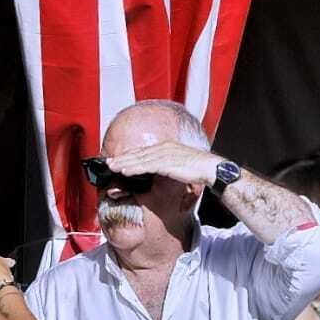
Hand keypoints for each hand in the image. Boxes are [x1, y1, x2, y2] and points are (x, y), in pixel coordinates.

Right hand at [0, 232, 16, 290]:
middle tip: (8, 271)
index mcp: (1, 261)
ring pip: (7, 279)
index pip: (4, 259)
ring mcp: (6, 281)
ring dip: (5, 279)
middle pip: (7, 269)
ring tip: (4, 282)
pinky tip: (0, 291)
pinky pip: (3, 288)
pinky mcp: (4, 290)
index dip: (7, 260)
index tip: (11, 261)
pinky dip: (2, 288)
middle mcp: (6, 271)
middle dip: (6, 270)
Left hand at [105, 143, 220, 186]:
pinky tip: (125, 171)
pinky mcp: (167, 162)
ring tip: (112, 167)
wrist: (211, 169)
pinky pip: (146, 166)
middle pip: (139, 153)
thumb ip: (167, 166)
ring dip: (124, 163)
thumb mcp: (179, 165)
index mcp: (166, 147)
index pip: (144, 151)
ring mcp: (165, 154)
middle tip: (108, 162)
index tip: (118, 160)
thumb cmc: (198, 169)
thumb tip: (159, 172)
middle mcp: (164, 147)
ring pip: (140, 159)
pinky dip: (134, 168)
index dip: (130, 155)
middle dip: (122, 158)